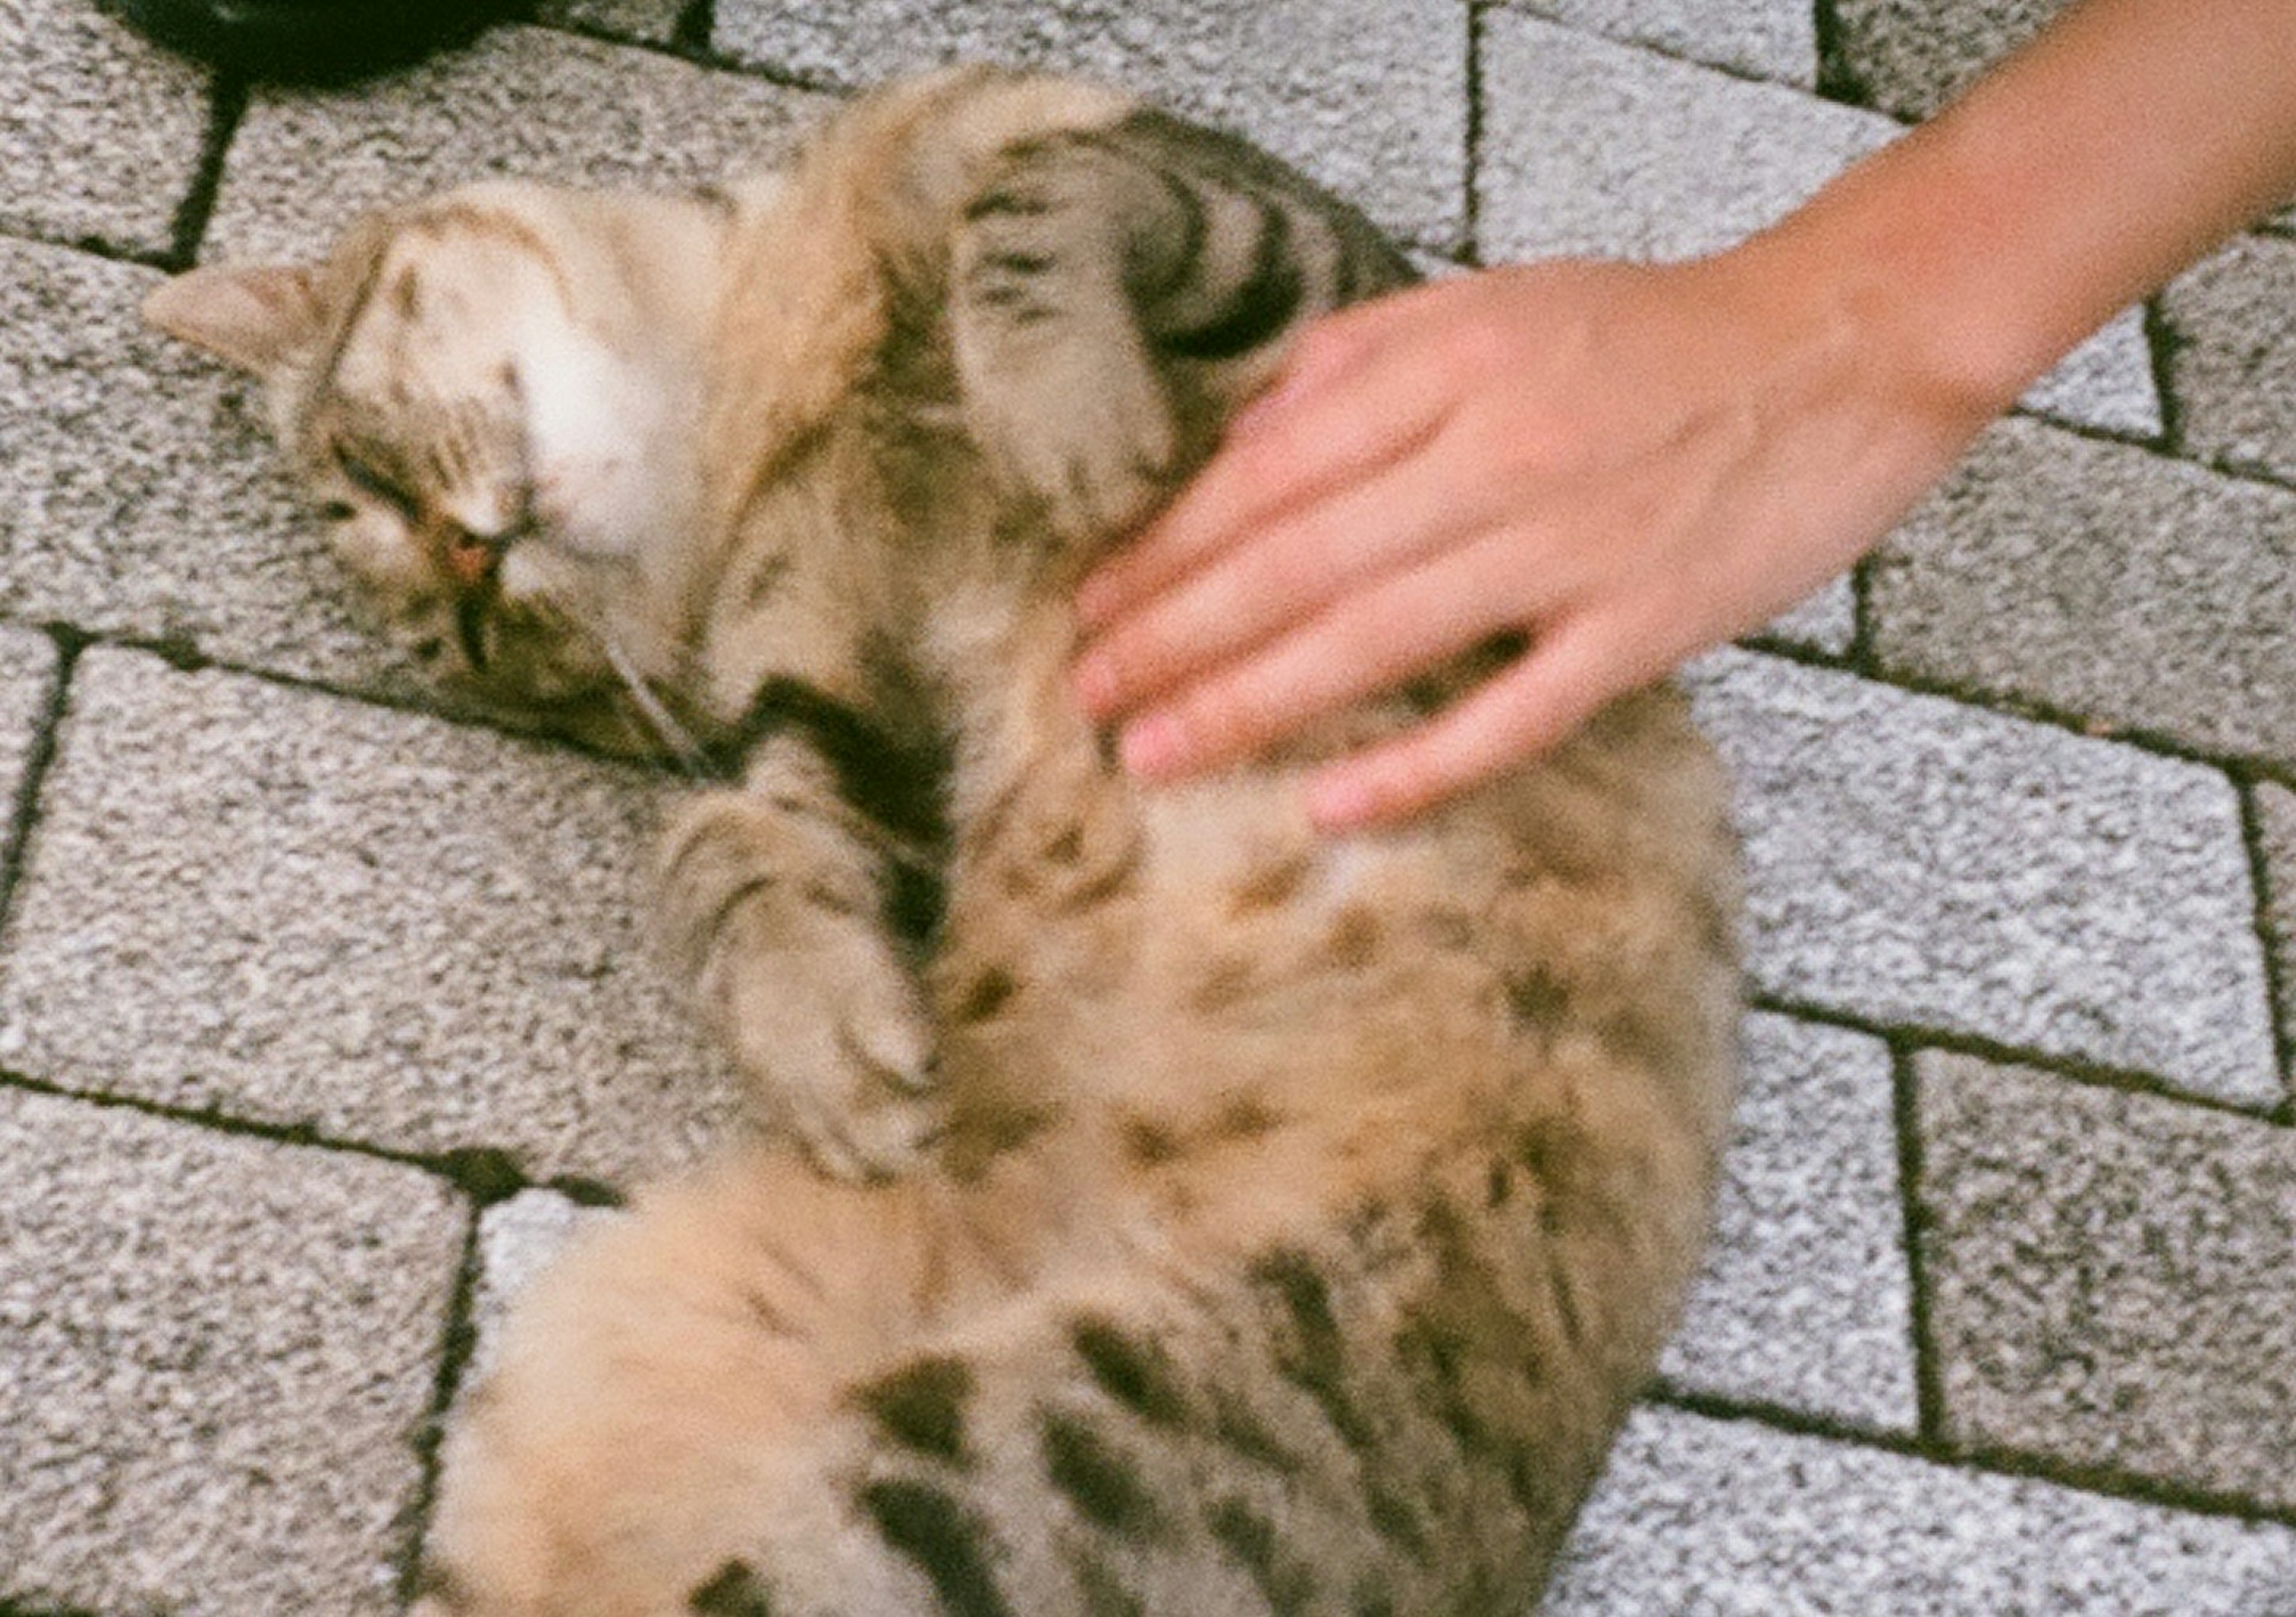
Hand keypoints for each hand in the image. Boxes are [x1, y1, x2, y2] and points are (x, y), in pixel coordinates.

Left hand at [1070, 250, 1992, 828]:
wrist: (1844, 345)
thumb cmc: (1654, 332)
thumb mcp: (1493, 303)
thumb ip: (1360, 359)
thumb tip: (1240, 437)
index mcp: (1451, 368)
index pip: (1269, 472)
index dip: (1169, 547)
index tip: (1096, 605)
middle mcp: (1497, 453)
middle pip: (1299, 560)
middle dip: (1175, 636)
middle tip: (1086, 697)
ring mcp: (1572, 547)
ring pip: (1379, 637)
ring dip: (1251, 702)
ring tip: (1152, 754)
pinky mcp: (1645, 626)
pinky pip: (1516, 712)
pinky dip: (1422, 764)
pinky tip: (1331, 808)